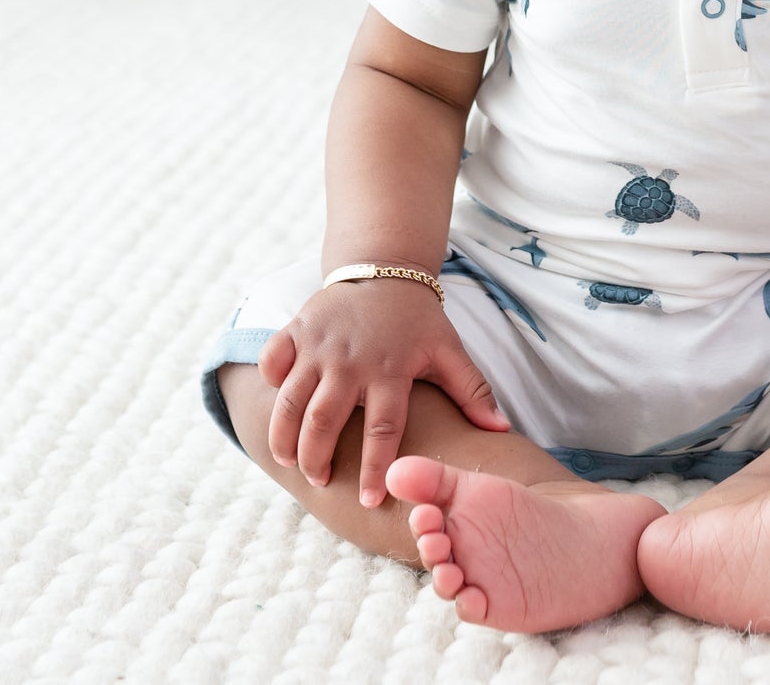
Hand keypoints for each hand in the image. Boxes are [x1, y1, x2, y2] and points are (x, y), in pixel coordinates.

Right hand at [258, 278, 510, 506]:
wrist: (385, 268)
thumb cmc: (417, 319)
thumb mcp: (449, 349)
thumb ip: (473, 391)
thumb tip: (501, 431)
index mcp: (391, 370)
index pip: (383, 430)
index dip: (375, 470)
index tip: (370, 501)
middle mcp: (352, 360)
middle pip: (325, 422)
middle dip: (316, 459)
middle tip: (319, 481)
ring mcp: (320, 345)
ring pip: (291, 399)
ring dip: (284, 436)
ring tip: (290, 461)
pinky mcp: (297, 329)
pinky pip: (273, 360)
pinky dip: (268, 382)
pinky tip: (274, 406)